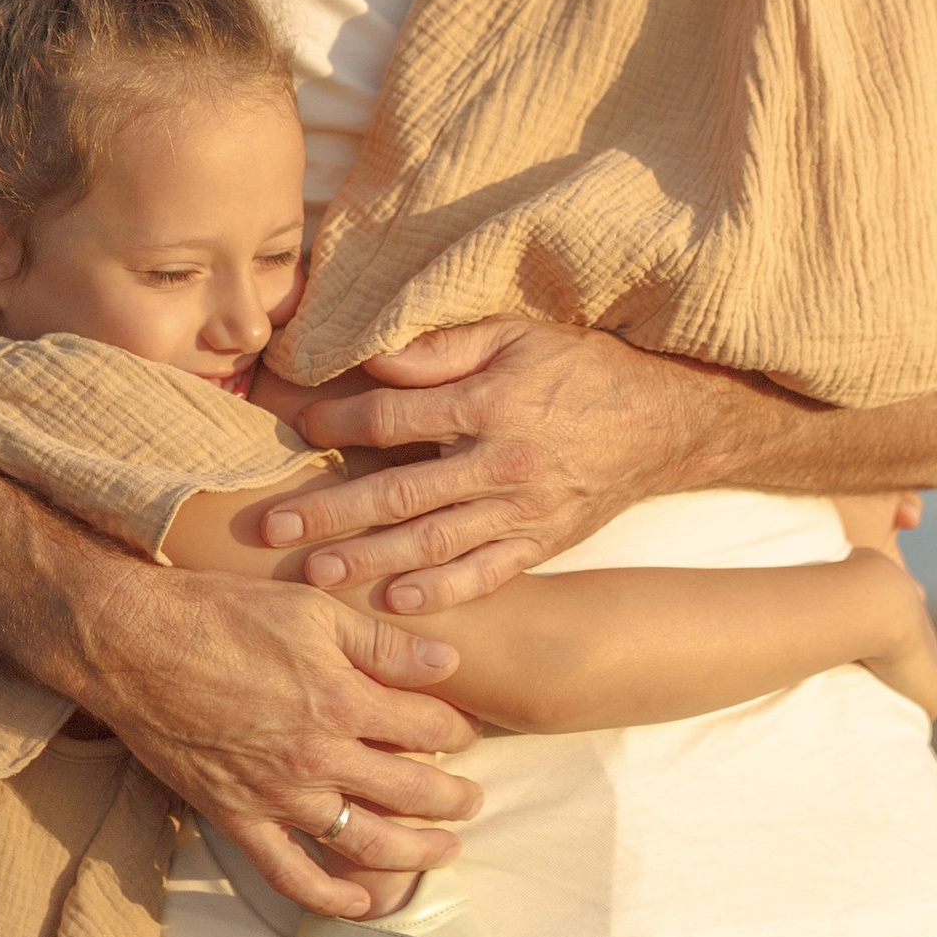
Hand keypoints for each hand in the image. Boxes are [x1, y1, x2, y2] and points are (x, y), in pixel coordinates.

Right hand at [74, 546, 482, 916]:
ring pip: (366, 841)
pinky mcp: (236, 818)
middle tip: (474, 799)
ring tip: (446, 850)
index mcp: (343, 699)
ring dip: (415, 852)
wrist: (133, 643)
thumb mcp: (313, 609)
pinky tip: (362, 903)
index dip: (457, 729)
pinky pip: (290, 874)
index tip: (467, 730)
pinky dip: (330, 897)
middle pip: (411, 790)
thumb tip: (448, 665)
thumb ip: (384, 644)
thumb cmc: (222, 613)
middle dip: (453, 797)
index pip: (428, 725)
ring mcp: (277, 795)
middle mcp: (318, 757)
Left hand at [262, 321, 709, 612]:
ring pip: (433, 542)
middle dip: (330, 512)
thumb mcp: (516, 334)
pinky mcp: (542, 542)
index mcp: (490, 402)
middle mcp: (502, 462)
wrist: (663, 420)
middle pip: (399, 491)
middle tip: (273, 528)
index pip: (395, 417)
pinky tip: (396, 603)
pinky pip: (485, 574)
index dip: (340, 421)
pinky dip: (441, 592)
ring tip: (315, 575)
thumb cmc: (580, 367)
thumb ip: (444, 349)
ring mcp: (523, 509)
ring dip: (369, 561)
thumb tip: (376, 361)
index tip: (299, 426)